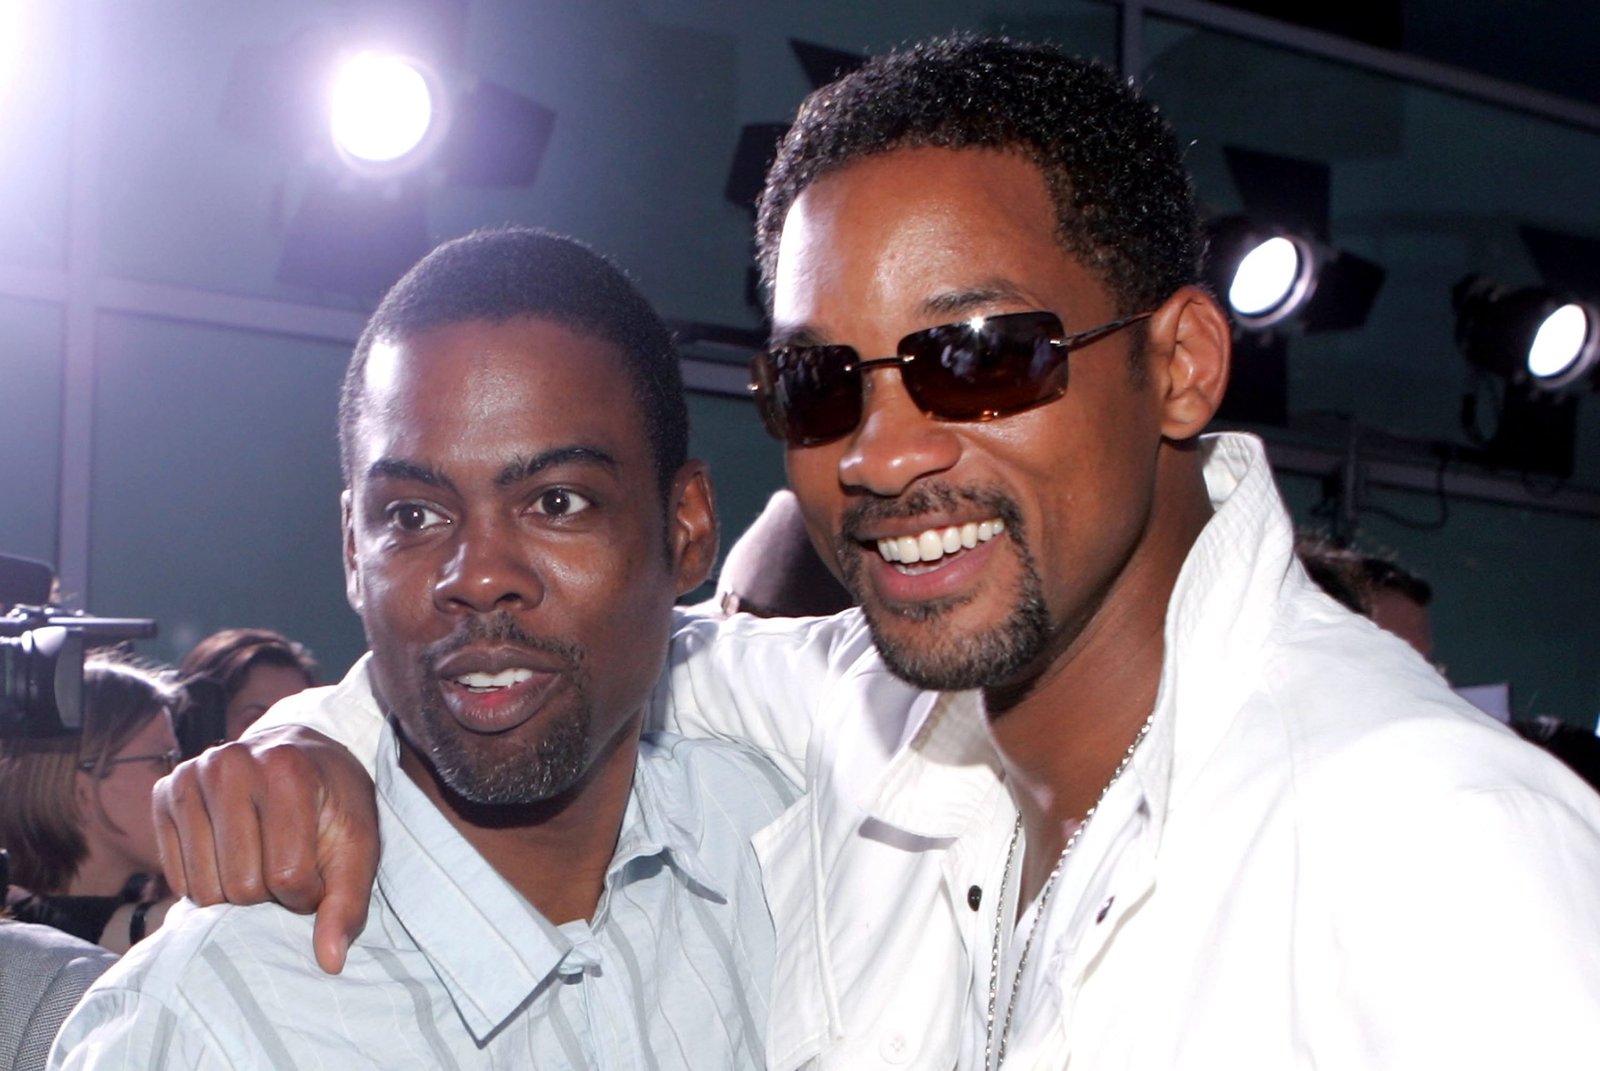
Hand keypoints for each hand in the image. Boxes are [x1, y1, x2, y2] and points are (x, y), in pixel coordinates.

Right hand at [153, 726, 377, 972]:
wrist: (302, 754)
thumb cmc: (333, 803)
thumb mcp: (358, 846)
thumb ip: (348, 904)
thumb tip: (330, 963)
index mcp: (285, 770)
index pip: (286, 875)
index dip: (308, 893)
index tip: (319, 875)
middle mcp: (230, 765)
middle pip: (241, 886)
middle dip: (272, 895)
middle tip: (289, 868)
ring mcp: (190, 777)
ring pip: (205, 889)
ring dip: (239, 893)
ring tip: (262, 859)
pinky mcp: (164, 793)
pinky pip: (178, 879)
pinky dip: (209, 882)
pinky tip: (232, 855)